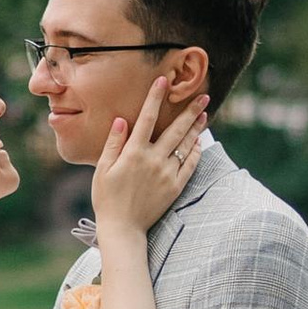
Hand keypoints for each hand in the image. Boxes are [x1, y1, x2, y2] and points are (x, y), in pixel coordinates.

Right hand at [87, 76, 204, 240]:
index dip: (155, 97)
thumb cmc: (107, 198)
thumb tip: (122, 120)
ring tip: (205, 114)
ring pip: (185, 145)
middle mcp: (153, 160)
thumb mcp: (103, 169)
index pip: (147, 118)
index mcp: (133, 153)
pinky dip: (195, 151)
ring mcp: (167, 174)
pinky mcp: (175, 187)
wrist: (123, 228)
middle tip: (202, 96)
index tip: (163, 80)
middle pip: (175, 129)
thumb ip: (113, 143)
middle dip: (189, 110)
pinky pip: (190, 165)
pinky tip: (199, 141)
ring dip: (196, 128)